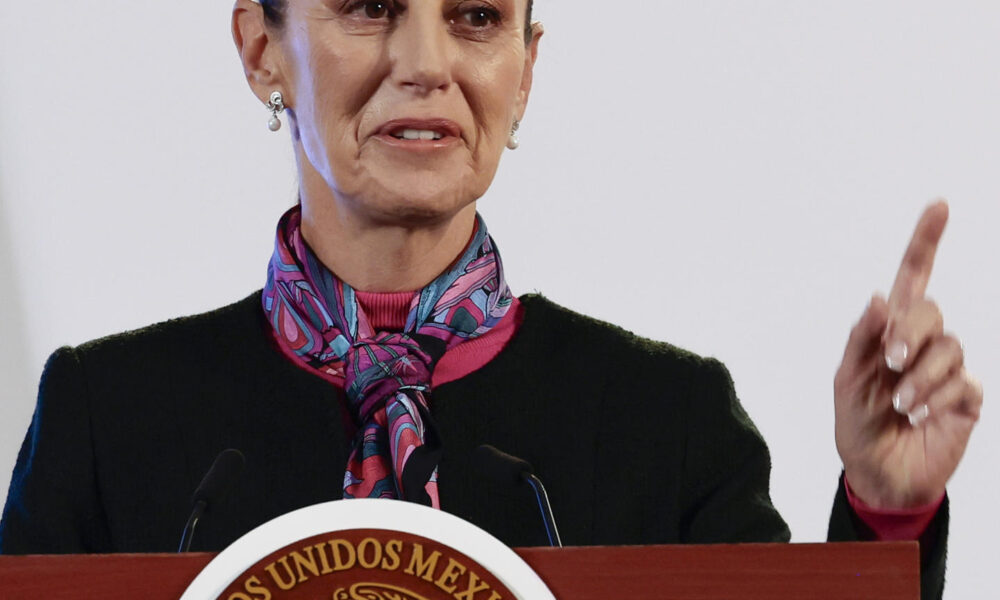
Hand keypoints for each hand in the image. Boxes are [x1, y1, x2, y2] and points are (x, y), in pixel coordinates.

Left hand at [834, 201, 982, 508]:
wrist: (877, 473)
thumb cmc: (857, 424)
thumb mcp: (846, 380)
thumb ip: (862, 339)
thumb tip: (878, 297)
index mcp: (890, 331)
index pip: (912, 278)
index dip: (925, 241)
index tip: (938, 205)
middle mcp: (922, 343)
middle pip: (931, 309)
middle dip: (911, 331)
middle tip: (891, 361)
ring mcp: (947, 370)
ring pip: (949, 347)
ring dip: (920, 376)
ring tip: (900, 404)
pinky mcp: (966, 398)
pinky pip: (962, 382)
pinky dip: (936, 398)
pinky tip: (919, 415)